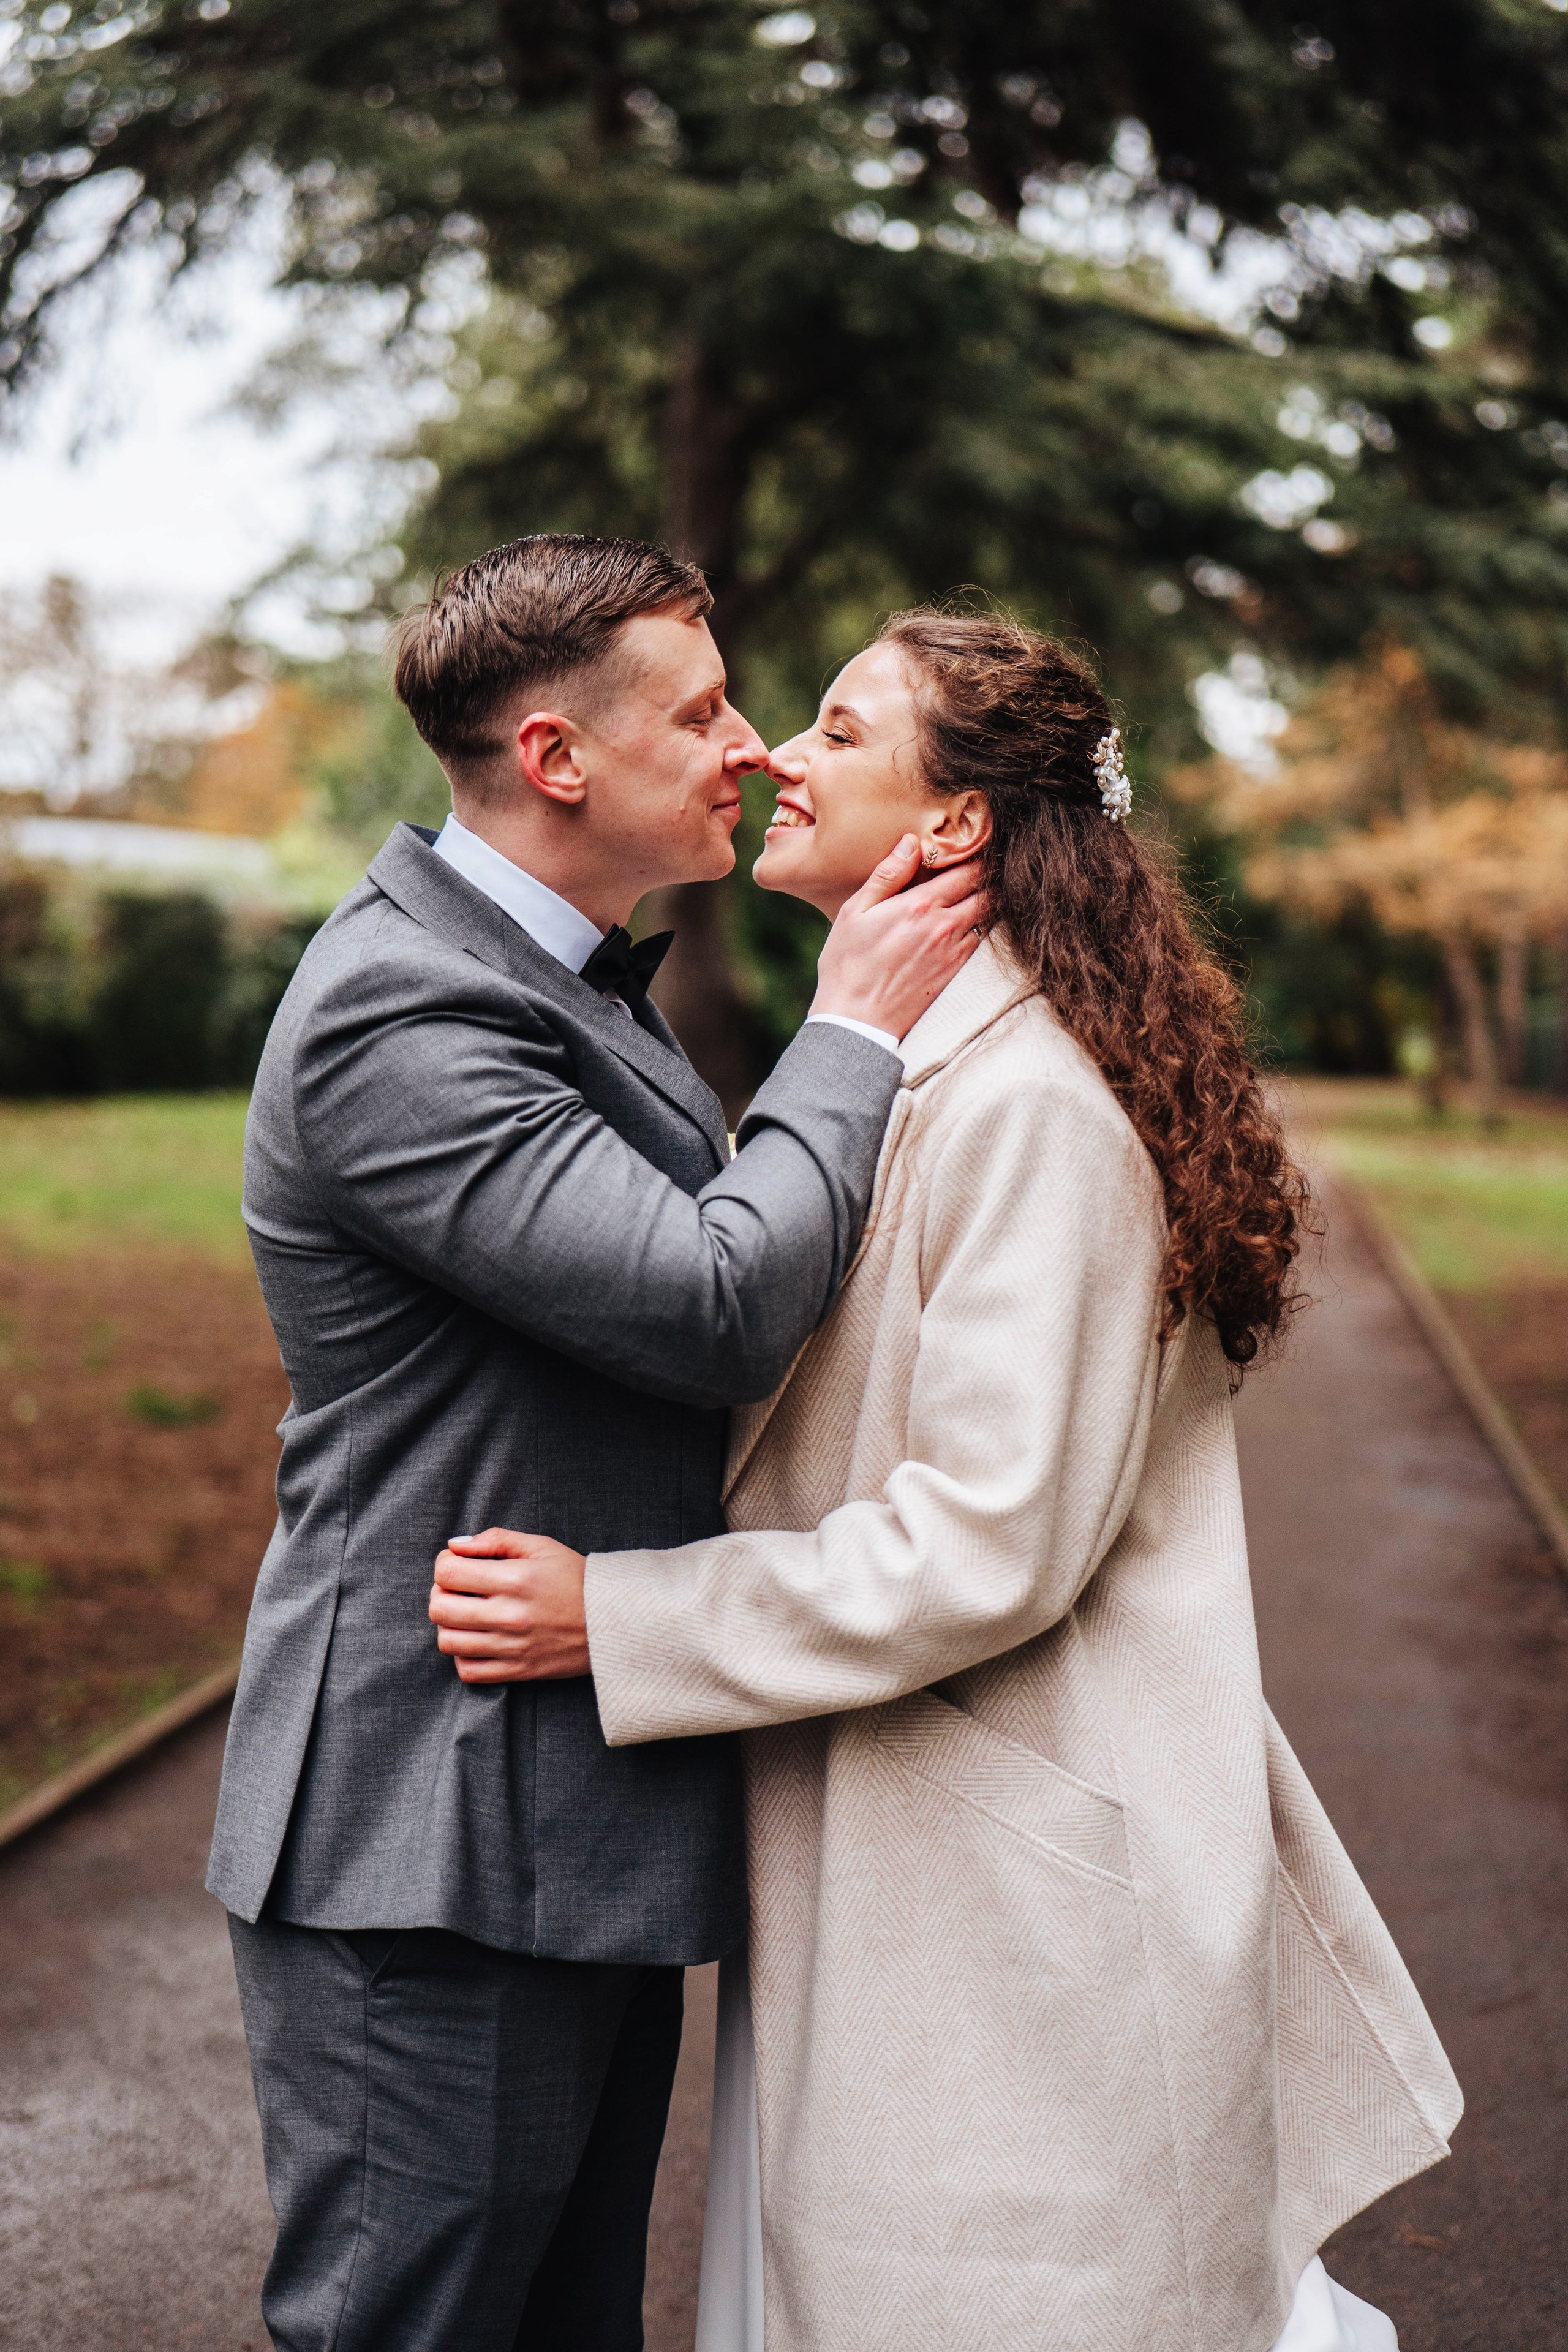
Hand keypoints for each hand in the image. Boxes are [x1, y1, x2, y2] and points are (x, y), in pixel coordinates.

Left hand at [428, 1528, 589, 1682]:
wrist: (614, 1621)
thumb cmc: (575, 1579)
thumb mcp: (542, 1547)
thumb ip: (497, 1539)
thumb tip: (455, 1545)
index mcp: (516, 1579)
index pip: (448, 1572)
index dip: (445, 1563)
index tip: (458, 1564)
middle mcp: (510, 1615)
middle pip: (440, 1608)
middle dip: (441, 1593)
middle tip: (458, 1589)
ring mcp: (512, 1647)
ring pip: (448, 1641)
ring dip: (449, 1625)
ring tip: (466, 1615)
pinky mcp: (518, 1671)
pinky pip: (468, 1671)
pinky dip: (463, 1656)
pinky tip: (477, 1640)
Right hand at [810, 836, 984, 1040]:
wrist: (857, 1021)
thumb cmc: (848, 965)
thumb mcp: (855, 912)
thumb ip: (887, 875)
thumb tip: (911, 842)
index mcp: (921, 906)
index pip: (968, 871)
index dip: (977, 856)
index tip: (975, 847)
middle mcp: (945, 927)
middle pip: (987, 892)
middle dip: (987, 878)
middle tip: (980, 868)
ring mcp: (955, 953)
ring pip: (987, 918)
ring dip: (983, 904)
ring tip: (972, 894)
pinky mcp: (956, 973)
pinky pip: (979, 942)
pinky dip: (976, 929)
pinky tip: (961, 925)